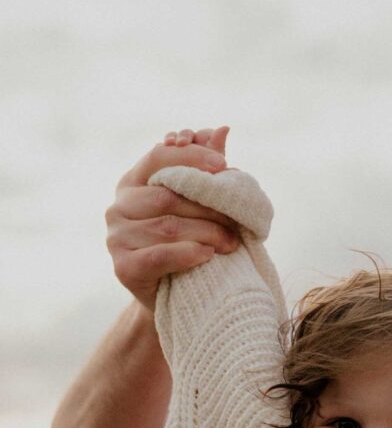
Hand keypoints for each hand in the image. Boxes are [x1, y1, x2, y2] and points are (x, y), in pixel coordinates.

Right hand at [106, 126, 240, 311]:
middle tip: (239, 219)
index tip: (225, 166)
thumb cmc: (188, 244)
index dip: (191, 157)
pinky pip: (159, 256)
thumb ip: (205, 169)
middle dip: (209, 206)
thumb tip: (222, 129)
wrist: (174, 298)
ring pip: (168, 227)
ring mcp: (116, 238)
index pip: (158, 156)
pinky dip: (188, 254)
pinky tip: (208, 256)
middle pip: (168, 195)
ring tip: (232, 243)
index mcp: (132, 182)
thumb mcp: (197, 206)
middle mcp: (118, 207)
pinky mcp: (123, 268)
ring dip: (207, 233)